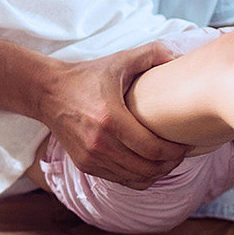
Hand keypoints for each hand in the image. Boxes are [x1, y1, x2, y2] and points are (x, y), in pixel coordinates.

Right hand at [37, 40, 188, 189]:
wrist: (48, 92)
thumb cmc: (87, 76)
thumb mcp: (119, 60)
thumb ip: (151, 54)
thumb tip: (179, 57)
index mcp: (110, 118)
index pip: (153, 149)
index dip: (175, 152)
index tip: (186, 144)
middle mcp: (99, 143)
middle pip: (147, 168)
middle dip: (170, 164)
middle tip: (180, 153)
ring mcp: (90, 157)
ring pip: (136, 179)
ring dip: (157, 173)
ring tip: (167, 160)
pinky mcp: (85, 165)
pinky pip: (121, 180)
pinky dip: (138, 177)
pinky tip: (147, 165)